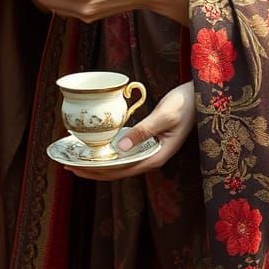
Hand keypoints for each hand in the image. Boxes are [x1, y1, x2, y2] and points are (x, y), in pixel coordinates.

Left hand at [64, 81, 194, 181]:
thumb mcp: (164, 116)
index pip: (121, 171)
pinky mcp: (148, 141)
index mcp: (156, 157)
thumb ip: (143, 132)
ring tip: (77, 159)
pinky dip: (109, 151)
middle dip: (93, 170)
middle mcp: (151, 157)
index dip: (98, 172)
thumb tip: (120, 148)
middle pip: (118, 170)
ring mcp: (150, 150)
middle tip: (68, 166)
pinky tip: (98, 147)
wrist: (200, 96)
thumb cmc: (184, 104)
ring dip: (100, 163)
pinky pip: (125, 151)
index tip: (77, 168)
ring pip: (120, 162)